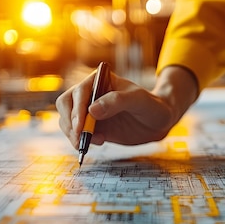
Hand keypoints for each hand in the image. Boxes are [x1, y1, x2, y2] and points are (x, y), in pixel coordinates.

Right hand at [56, 66, 197, 147]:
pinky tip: (97, 142)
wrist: (158, 121)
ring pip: (68, 121)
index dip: (76, 109)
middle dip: (70, 123)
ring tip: (90, 142)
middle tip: (80, 138)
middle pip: (66, 105)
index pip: (78, 92)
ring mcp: (90, 111)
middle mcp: (90, 94)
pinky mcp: (92, 126)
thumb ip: (117, 101)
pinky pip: (77, 133)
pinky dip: (81, 140)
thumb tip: (92, 110)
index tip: (81, 127)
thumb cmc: (152, 105)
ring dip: (73, 134)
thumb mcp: (139, 100)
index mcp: (99, 80)